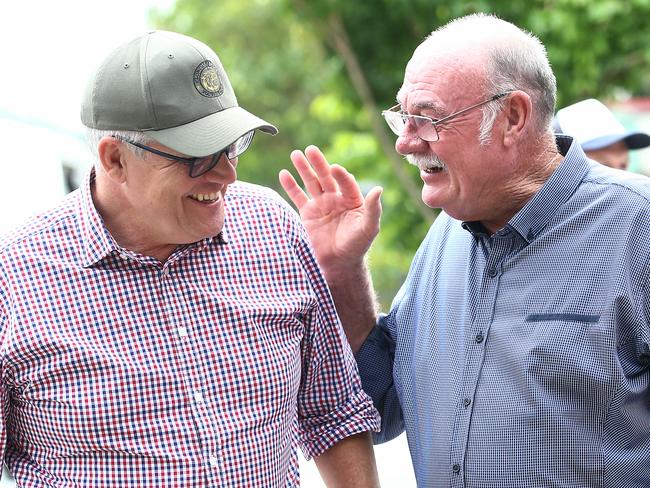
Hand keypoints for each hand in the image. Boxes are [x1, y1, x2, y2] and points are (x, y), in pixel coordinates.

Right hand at [279, 145, 382, 272]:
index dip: (340, 175)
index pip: (345, 182)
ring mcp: (320, 205)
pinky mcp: (307, 214)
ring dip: (303, 168)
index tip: (334, 169)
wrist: (338, 264)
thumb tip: (379, 189)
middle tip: (310, 149)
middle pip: (326, 177)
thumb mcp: (368, 228)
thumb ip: (373, 209)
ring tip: (295, 154)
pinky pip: (297, 197)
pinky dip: (290, 186)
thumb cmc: (357, 246)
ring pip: (311, 183)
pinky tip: (284, 173)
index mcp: (352, 199)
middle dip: (318, 163)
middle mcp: (336, 199)